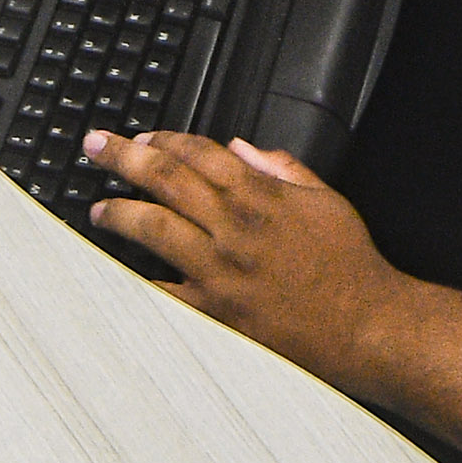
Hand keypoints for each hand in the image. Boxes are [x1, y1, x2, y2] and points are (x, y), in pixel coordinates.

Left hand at [88, 128, 414, 389]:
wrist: (365, 326)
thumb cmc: (349, 266)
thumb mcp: (326, 199)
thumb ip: (282, 168)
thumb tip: (242, 148)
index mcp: (261, 196)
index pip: (199, 152)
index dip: (164, 139)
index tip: (142, 137)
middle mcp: (234, 228)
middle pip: (165, 179)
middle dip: (123, 157)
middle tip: (96, 147)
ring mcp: (220, 271)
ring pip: (153, 229)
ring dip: (118, 213)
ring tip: (98, 209)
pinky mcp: (215, 313)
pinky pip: (163, 292)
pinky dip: (136, 280)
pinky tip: (115, 272)